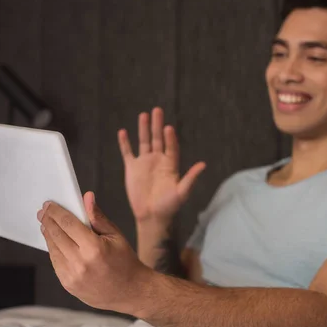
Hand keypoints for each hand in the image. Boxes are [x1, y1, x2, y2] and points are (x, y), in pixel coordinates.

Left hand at [37, 192, 153, 313]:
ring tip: (46, 225)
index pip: (68, 223)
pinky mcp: (69, 285)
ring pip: (53, 249)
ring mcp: (73, 276)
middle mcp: (80, 262)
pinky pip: (55, 263)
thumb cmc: (126, 262)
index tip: (49, 205)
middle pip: (56, 235)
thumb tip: (87, 198)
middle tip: (43, 212)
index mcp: (94, 247)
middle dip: (48, 221)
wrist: (131, 292)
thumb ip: (97, 217)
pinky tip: (54, 243)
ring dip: (48, 235)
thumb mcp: (116, 235)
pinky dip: (53, 251)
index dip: (56, 212)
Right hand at [118, 107, 205, 224]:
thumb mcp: (182, 192)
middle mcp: (158, 160)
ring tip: (144, 115)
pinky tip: (123, 132)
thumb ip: (191, 178)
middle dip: (157, 125)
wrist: (151, 216)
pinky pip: (127, 153)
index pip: (171, 147)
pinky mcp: (132, 169)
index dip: (170, 138)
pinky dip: (125, 143)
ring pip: (144, 142)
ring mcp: (144, 163)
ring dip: (143, 129)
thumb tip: (203, 165)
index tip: (169, 128)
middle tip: (157, 110)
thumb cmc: (169, 206)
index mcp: (170, 165)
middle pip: (158, 139)